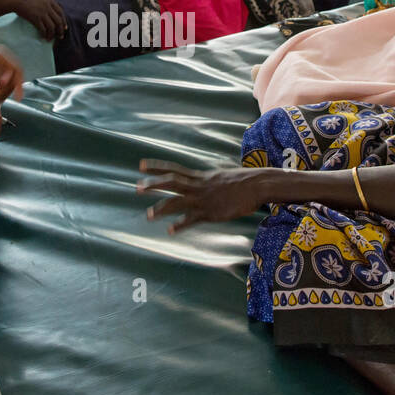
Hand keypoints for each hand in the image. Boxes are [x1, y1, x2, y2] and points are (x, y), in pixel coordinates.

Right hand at [0, 0, 66, 40]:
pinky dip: (44, 34)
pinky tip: (43, 37)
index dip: (64, 21)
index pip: (61, 12)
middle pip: (58, 21)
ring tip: (50, 39)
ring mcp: (42, 13)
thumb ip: (43, 0)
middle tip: (60, 37)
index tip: (64, 28)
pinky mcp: (35, 18)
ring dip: (52, 35)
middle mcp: (47, 7)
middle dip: (60, 30)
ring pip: (52, 27)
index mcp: (49, 0)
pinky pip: (43, 29)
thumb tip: (47, 6)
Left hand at [137, 159, 268, 233]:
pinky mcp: (212, 213)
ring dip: (162, 209)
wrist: (257, 185)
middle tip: (137, 188)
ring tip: (148, 215)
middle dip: (154, 185)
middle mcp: (199, 186)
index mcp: (201, 177)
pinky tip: (170, 230)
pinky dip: (181, 224)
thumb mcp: (221, 176)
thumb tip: (201, 180)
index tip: (140, 165)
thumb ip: (208, 180)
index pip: (174, 170)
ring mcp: (204, 200)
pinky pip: (193, 219)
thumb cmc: (242, 181)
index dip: (157, 167)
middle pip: (172, 183)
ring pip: (178, 202)